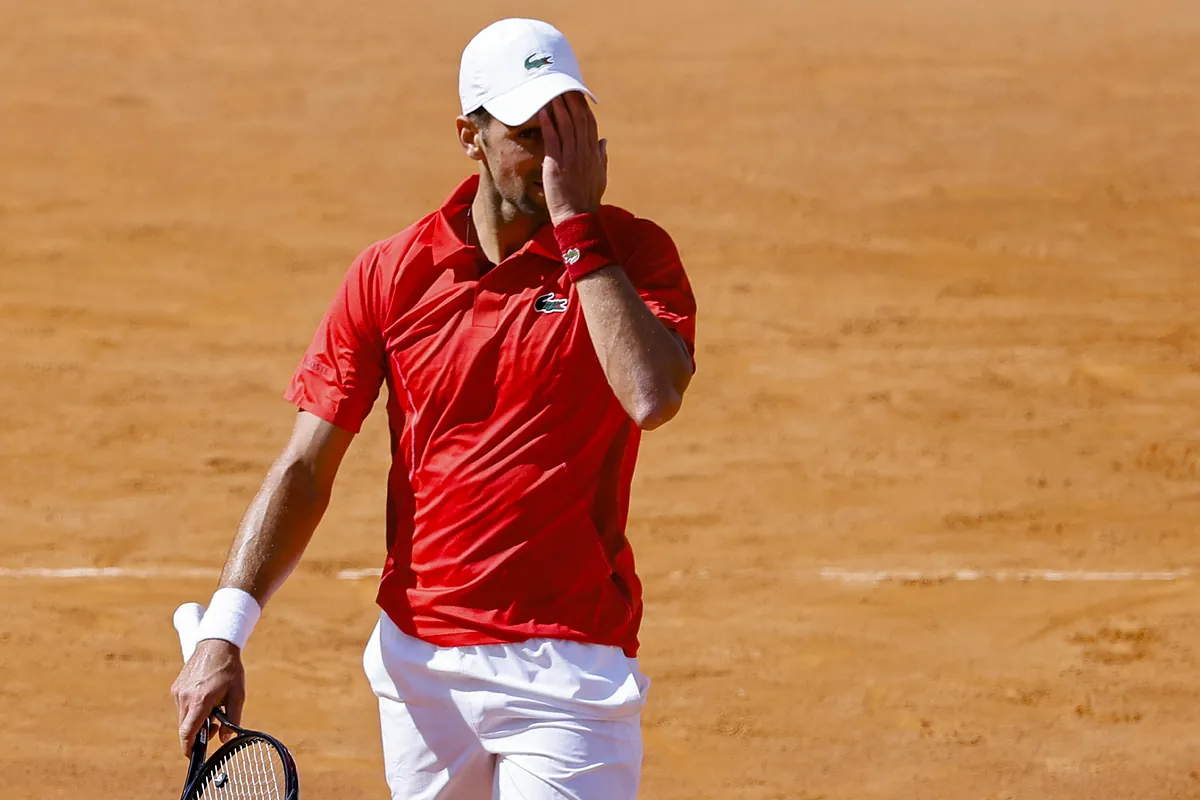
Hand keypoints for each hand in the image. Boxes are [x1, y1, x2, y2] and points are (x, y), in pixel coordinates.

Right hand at [171, 638, 245, 755]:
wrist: (216, 644)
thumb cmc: (230, 669)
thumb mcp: (237, 695)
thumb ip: (232, 719)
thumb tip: (224, 739)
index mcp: (200, 700)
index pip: (187, 732)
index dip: (189, 748)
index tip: (193, 756)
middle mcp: (185, 697)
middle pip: (185, 727)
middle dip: (197, 734)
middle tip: (215, 727)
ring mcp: (178, 692)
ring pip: (183, 717)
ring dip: (195, 721)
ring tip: (214, 709)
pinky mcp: (176, 687)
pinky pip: (182, 706)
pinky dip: (192, 710)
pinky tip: (206, 699)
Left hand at [538, 92, 607, 225]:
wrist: (577, 217)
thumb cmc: (587, 199)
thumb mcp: (599, 176)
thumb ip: (601, 156)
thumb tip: (604, 141)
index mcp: (594, 153)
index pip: (590, 124)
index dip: (583, 107)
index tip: (577, 93)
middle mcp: (584, 152)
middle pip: (578, 119)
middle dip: (571, 100)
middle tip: (562, 83)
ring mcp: (571, 157)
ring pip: (565, 125)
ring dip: (558, 106)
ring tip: (550, 90)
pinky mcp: (556, 164)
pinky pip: (552, 139)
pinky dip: (547, 123)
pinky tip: (542, 110)